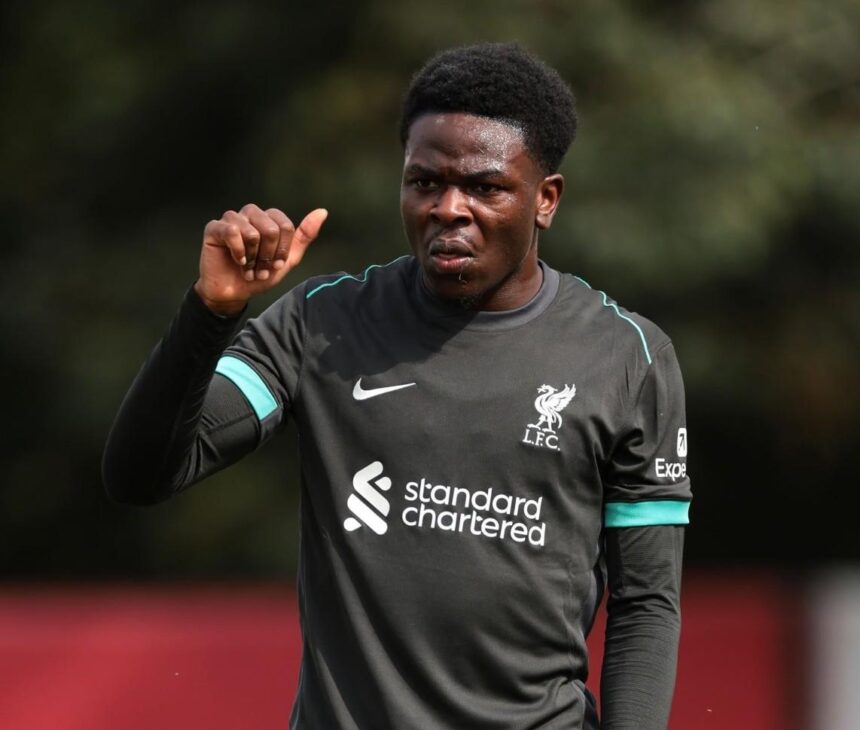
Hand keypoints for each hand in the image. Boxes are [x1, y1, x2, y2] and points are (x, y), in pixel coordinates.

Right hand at [194, 204, 327, 314]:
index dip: (282, 250)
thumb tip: (322, 211)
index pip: (285, 226)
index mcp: (269, 218)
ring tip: (248, 267)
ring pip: (252, 231)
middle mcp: (250, 214)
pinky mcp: (214, 228)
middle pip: (271, 229)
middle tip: (260, 268)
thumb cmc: (260, 275)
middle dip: (268, 256)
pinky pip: (232, 231)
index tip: (276, 264)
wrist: (234, 293)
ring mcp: (232, 219)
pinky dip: (238, 251)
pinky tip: (237, 260)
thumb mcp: (287, 260)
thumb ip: (304, 237)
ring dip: (253, 257)